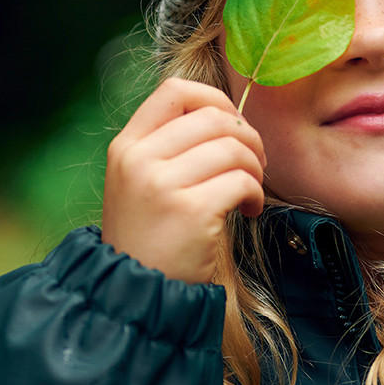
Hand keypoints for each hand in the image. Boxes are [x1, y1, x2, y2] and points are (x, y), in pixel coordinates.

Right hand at [101, 78, 265, 283]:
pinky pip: (242, 181)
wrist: (134, 294)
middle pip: (213, 117)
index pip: (175, 90)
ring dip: (256, 167)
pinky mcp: (191, 212)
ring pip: (233, 148)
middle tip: (255, 162)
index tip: (232, 123)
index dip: (214, 98)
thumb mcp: (139, 182)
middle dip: (247, 136)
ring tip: (251, 190)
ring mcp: (162, 185)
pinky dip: (256, 194)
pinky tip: (250, 210)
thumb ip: (168, 147)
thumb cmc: (150, 237)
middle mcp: (139, 159)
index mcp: (126, 146)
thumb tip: (226, 116)